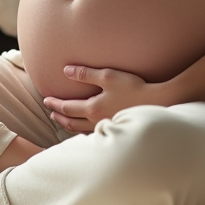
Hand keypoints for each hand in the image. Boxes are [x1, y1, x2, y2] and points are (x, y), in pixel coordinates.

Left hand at [41, 65, 171, 132]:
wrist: (158, 103)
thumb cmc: (133, 88)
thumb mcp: (108, 76)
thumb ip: (85, 73)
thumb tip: (65, 71)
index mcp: (92, 108)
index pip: (67, 108)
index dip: (55, 104)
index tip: (46, 100)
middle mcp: (97, 121)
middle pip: (71, 122)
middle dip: (59, 117)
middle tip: (51, 113)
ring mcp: (106, 127)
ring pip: (81, 130)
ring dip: (69, 125)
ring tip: (63, 121)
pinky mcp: (116, 129)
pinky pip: (93, 133)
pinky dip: (83, 132)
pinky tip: (86, 129)